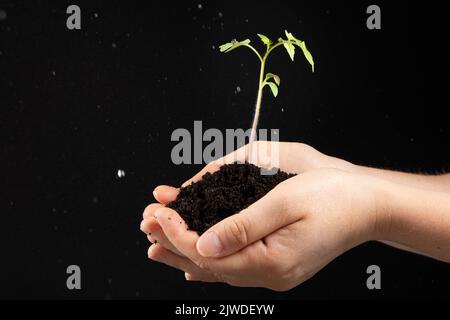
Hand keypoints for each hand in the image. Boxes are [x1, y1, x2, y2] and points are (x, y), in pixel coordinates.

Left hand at [140, 142, 352, 256]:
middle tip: (144, 226)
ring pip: (218, 268)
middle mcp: (270, 275)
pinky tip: (194, 260)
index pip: (208, 253)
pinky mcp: (277, 265)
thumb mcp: (285, 203)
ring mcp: (274, 274)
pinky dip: (209, 260)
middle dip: (173, 243)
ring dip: (186, 252)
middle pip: (208, 264)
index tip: (155, 213)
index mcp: (271, 261)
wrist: (367, 207)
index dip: (176, 233)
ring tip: (156, 243)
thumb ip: (241, 226)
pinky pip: (234, 267)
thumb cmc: (332, 197)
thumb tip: (201, 244)